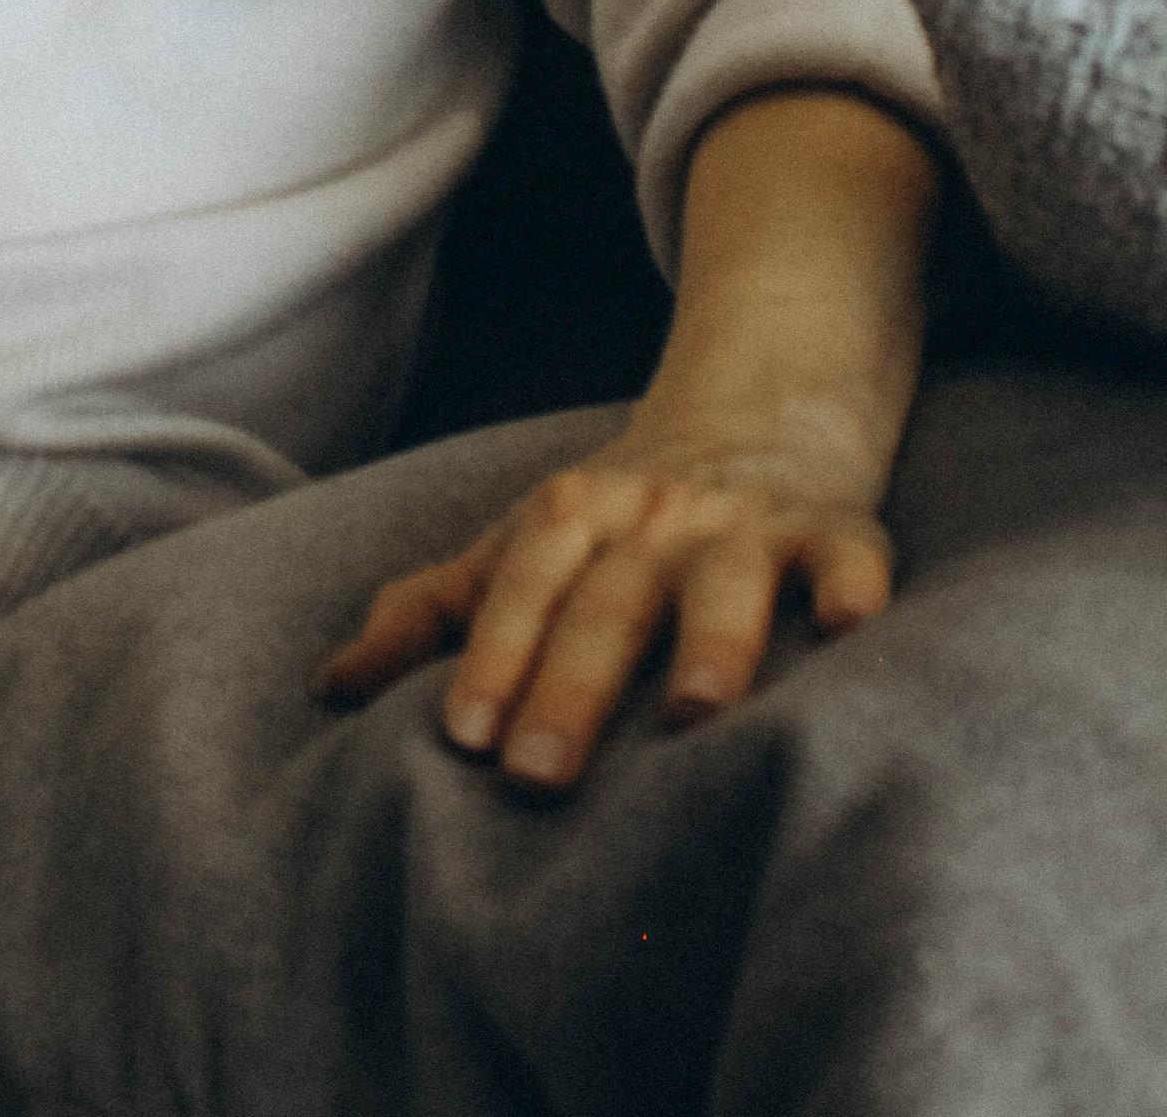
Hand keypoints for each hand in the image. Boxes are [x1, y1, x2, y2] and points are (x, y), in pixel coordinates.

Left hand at [315, 411, 894, 792]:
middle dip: (570, 684)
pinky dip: (852, 588)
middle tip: (536, 775)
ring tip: (693, 713)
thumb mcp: (520, 544)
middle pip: (608, 602)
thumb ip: (431, 610)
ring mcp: (746, 526)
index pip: (523, 590)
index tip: (460, 736)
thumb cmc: (621, 513)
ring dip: (710, 642)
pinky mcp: (836, 532)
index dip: (492, 656)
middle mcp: (655, 520)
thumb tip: (327, 690)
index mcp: (572, 516)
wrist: (757, 405)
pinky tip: (851, 628)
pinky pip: (848, 558)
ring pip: (726, 583)